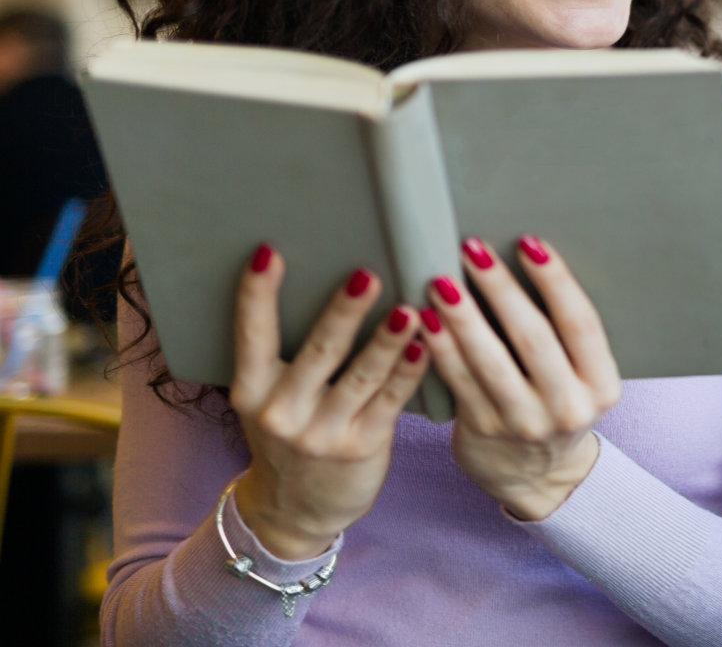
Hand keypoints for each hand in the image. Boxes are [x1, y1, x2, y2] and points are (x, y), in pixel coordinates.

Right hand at [228, 245, 429, 559]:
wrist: (294, 512)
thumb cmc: (291, 436)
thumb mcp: (272, 399)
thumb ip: (291, 356)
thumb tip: (338, 288)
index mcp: (252, 390)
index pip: (251, 335)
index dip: (257, 294)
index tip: (268, 252)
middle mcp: (282, 411)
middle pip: (319, 351)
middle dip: (344, 312)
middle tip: (366, 274)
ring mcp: (322, 434)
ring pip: (361, 377)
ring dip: (388, 340)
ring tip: (411, 309)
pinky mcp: (360, 448)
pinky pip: (390, 402)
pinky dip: (409, 373)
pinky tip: (427, 347)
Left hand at [421, 235, 621, 520]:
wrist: (538, 475)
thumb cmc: (557, 404)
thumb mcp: (581, 377)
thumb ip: (563, 336)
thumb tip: (522, 260)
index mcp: (602, 386)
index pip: (581, 323)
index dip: (556, 280)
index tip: (529, 243)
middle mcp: (569, 407)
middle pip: (533, 338)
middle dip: (501, 289)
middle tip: (473, 250)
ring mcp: (525, 423)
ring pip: (490, 360)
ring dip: (463, 316)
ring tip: (441, 281)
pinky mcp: (485, 431)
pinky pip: (458, 381)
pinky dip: (440, 348)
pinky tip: (424, 321)